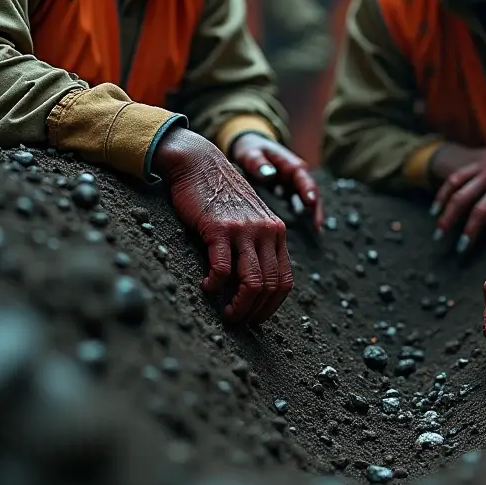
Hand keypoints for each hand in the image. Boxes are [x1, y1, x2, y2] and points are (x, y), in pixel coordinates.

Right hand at [153, 126, 291, 326]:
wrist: (200, 163)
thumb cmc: (221, 196)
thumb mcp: (249, 219)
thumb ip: (257, 245)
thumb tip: (255, 286)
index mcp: (276, 231)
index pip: (285, 280)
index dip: (272, 306)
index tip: (255, 318)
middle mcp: (266, 231)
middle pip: (271, 286)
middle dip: (255, 312)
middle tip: (238, 320)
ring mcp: (245, 229)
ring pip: (253, 282)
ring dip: (239, 307)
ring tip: (226, 313)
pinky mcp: (220, 228)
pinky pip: (223, 269)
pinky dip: (215, 286)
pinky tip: (206, 287)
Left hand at [231, 131, 323, 230]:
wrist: (250, 149)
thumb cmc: (251, 150)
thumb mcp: (251, 153)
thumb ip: (257, 162)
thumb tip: (268, 173)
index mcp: (290, 165)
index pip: (304, 179)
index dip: (309, 191)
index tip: (310, 202)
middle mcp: (297, 177)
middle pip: (311, 194)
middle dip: (315, 210)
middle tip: (316, 228)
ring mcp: (293, 187)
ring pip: (306, 203)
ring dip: (308, 217)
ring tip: (311, 236)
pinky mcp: (288, 196)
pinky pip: (296, 208)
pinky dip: (298, 220)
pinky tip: (296, 234)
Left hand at [432, 144, 485, 252]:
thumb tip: (477, 187)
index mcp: (482, 163)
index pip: (454, 179)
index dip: (442, 196)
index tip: (435, 211)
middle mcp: (484, 167)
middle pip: (456, 191)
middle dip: (444, 214)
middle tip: (438, 233)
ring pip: (465, 201)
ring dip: (453, 221)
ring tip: (452, 242)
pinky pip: (482, 209)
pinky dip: (472, 226)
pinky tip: (468, 238)